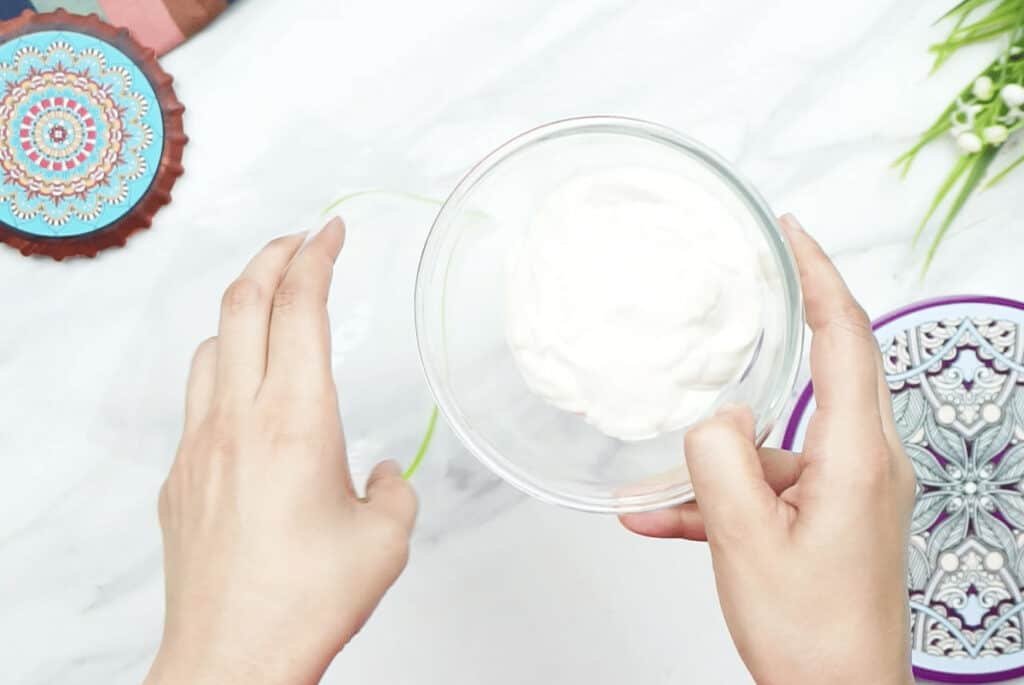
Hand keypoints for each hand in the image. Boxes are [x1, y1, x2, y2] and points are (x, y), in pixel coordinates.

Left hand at [145, 218, 416, 684]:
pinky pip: (197, 399)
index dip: (317, 253)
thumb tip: (382, 471)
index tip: (333, 229)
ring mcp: (200, 445)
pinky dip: (223, 370)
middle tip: (300, 239)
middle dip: (272, 255)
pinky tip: (248, 397)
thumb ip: (394, 487)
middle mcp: (240, 418)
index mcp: (298, 419)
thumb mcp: (386, 538)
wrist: (232, 658)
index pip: (300, 305)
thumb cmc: (307, 601)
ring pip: (210, 345)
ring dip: (242, 309)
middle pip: (243, 302)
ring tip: (272, 308)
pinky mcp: (179, 477)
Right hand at [621, 215, 915, 684]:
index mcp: (855, 457)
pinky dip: (720, 491)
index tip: (789, 233)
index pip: (846, 336)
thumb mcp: (743, 541)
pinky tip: (661, 515)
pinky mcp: (831, 513)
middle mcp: (865, 462)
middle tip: (758, 273)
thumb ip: (720, 460)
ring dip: (721, 449)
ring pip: (780, 436)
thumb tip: (716, 416)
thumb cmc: (809, 633)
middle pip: (832, 363)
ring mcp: (849, 488)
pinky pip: (769, 482)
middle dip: (793, 314)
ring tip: (660, 479)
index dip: (818, 276)